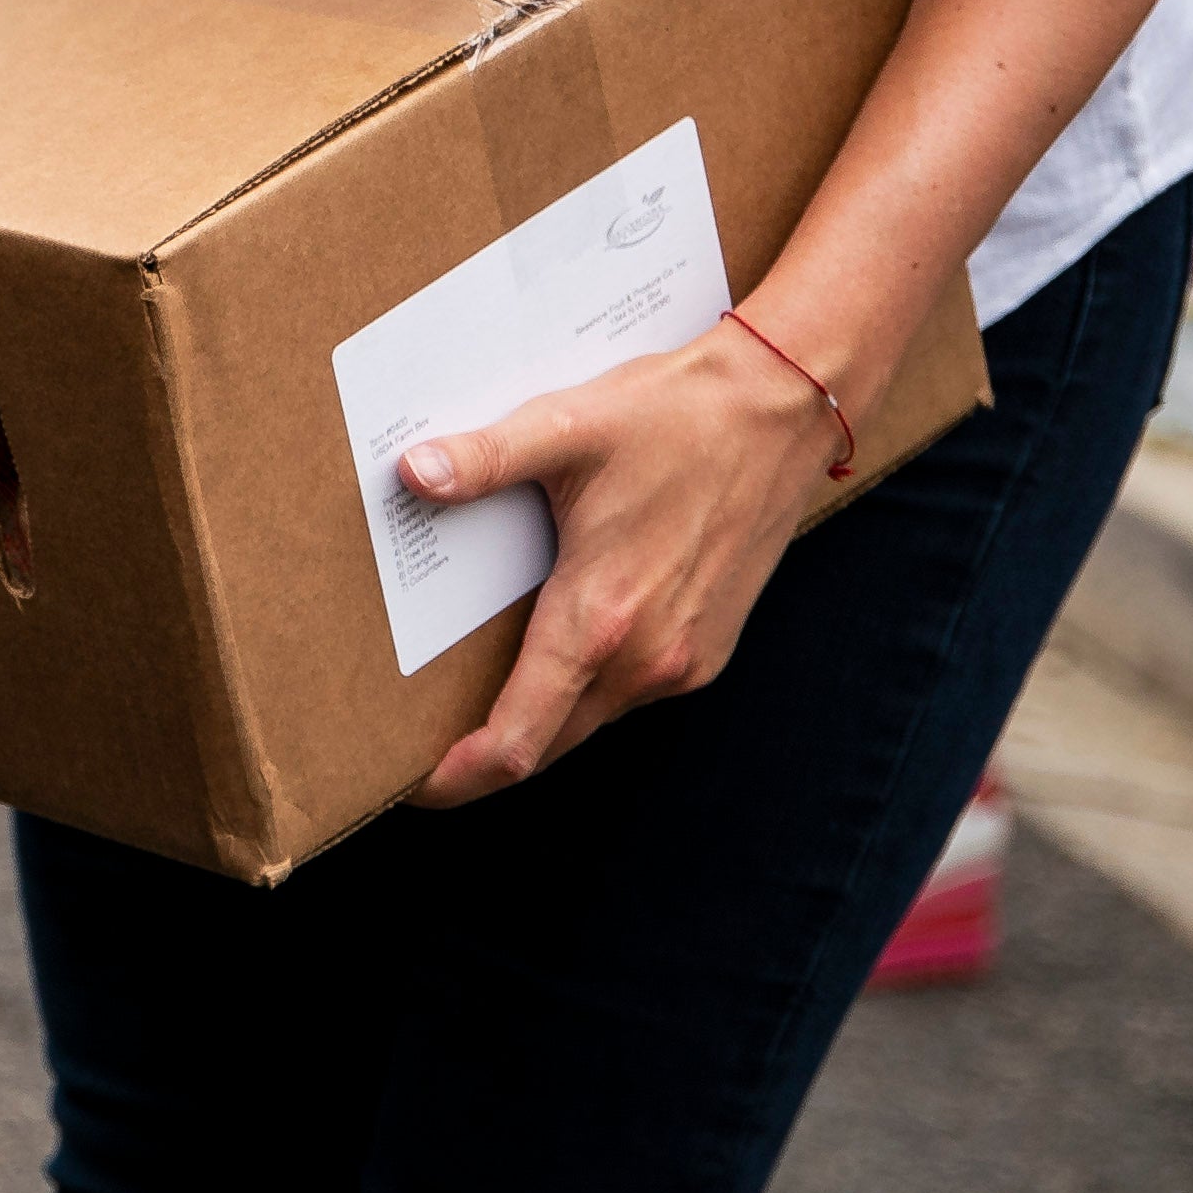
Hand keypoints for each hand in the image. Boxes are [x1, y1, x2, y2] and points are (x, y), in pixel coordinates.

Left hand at [403, 316, 845, 804]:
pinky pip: (626, 691)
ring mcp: (685, 660)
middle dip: (483, 760)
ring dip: (534, 720)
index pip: (518, 741)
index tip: (409, 784)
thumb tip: (412, 473)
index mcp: (602, 623)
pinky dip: (579, 690)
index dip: (458, 776)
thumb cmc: (675, 419)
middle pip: (549, 742)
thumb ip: (483, 459)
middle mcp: (648, 660)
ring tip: (467, 698)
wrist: (782, 409)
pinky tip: (545, 652)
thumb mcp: (565, 428)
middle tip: (418, 747)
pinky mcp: (707, 647)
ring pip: (589, 719)